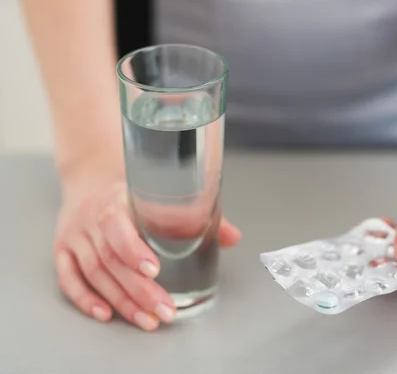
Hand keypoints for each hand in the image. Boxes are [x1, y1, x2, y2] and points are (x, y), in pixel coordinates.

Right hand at [53, 176, 240, 330]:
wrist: (90, 177)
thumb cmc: (130, 190)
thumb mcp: (157, 192)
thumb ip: (194, 214)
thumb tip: (233, 236)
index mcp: (115, 199)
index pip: (117, 225)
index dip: (133, 249)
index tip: (154, 269)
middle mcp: (90, 218)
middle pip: (111, 259)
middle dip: (139, 289)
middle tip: (165, 309)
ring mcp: (75, 236)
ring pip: (94, 273)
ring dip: (121, 300)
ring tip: (148, 319)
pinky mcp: (62, 250)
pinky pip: (68, 279)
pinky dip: (85, 299)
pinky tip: (106, 314)